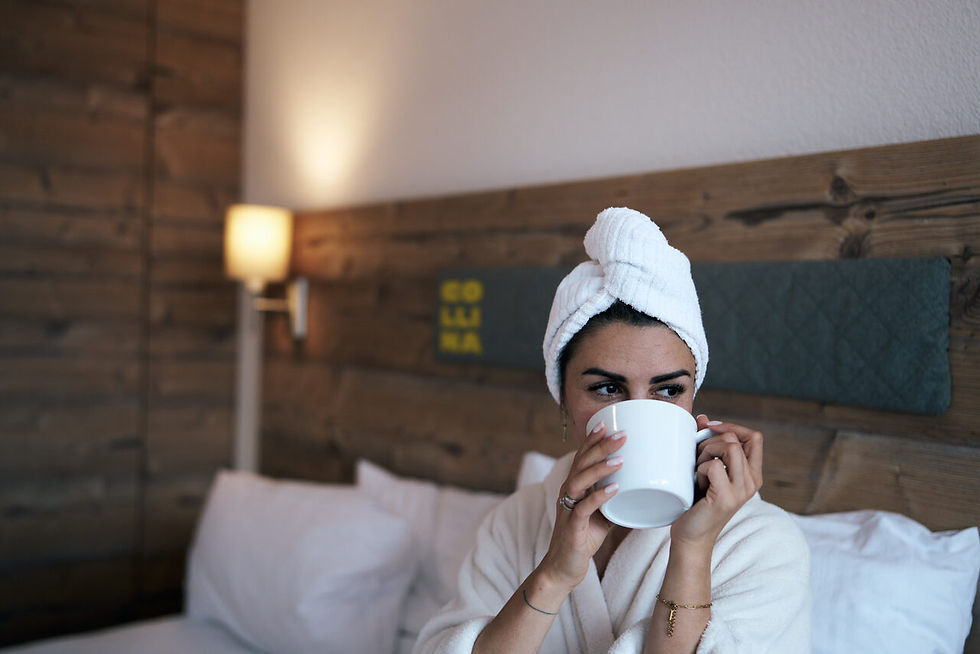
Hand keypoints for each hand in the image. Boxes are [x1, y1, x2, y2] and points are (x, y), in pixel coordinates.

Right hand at [538, 421, 625, 591]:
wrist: (564, 568)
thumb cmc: (583, 538)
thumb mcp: (601, 514)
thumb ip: (614, 500)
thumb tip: (639, 488)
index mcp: (573, 487)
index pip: (581, 457)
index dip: (592, 440)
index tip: (606, 423)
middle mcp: (567, 493)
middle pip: (582, 463)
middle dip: (601, 446)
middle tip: (622, 434)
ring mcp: (568, 508)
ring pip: (579, 480)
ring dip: (600, 468)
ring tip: (620, 458)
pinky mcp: (572, 526)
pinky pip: (584, 507)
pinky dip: (599, 496)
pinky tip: (614, 489)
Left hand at [669, 415, 763, 549]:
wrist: (690, 535)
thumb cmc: (696, 500)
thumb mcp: (706, 467)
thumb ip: (708, 443)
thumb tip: (702, 417)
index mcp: (752, 473)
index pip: (755, 436)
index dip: (731, 427)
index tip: (709, 429)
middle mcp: (753, 482)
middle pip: (736, 439)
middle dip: (710, 441)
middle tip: (697, 459)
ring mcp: (742, 491)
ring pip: (728, 447)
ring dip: (706, 453)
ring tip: (698, 471)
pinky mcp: (727, 498)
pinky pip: (713, 466)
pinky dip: (700, 469)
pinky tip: (697, 485)